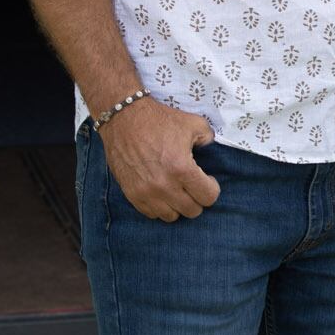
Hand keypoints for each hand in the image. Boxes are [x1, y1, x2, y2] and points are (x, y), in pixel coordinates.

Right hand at [100, 98, 221, 220]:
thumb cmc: (158, 120)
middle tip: (192, 185)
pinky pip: (151, 214)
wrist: (123, 118)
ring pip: (171, 217)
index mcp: (182, 168)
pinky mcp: (131, 194)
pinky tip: (161, 192)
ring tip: (176, 190)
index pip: (208, 197)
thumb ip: (208, 138)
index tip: (207, 180)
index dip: (212, 188)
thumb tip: (210, 148)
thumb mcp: (192, 123)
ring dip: (177, 205)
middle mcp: (164, 185)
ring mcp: (146, 192)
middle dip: (197, 198)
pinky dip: (159, 206)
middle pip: (192, 211)